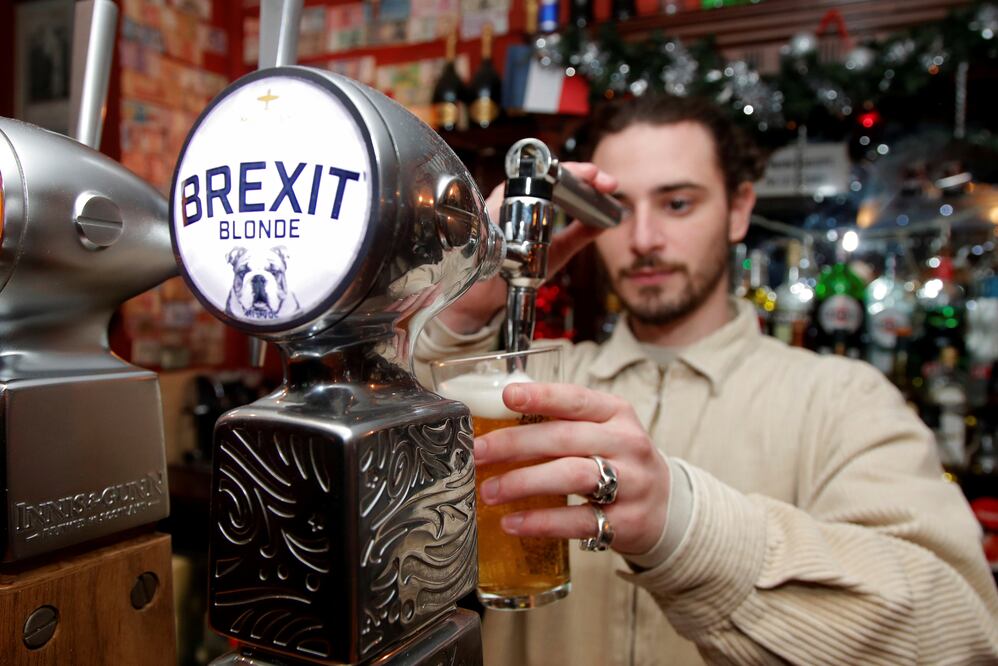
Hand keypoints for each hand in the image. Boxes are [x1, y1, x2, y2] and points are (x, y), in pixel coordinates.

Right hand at [436, 163, 617, 334]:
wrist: (488, 293)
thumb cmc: (518, 269)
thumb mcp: (558, 250)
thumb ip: (579, 234)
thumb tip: (608, 220)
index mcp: (532, 199)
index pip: (560, 178)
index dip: (584, 176)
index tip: (608, 185)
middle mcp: (517, 194)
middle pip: (548, 170)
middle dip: (578, 171)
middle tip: (602, 179)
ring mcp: (501, 198)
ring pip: (531, 175)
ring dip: (563, 174)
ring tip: (589, 177)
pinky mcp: (489, 208)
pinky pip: (511, 189)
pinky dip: (534, 187)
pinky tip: (555, 185)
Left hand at [473, 381, 670, 554]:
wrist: (665, 506)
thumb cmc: (616, 460)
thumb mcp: (601, 431)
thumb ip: (560, 423)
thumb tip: (496, 421)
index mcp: (616, 413)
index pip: (577, 399)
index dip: (542, 396)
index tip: (508, 397)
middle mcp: (627, 443)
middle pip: (564, 438)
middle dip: (515, 444)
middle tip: (478, 453)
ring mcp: (631, 483)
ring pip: (572, 476)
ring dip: (523, 483)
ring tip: (489, 491)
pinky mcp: (626, 521)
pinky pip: (578, 520)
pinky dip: (541, 522)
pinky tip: (513, 522)